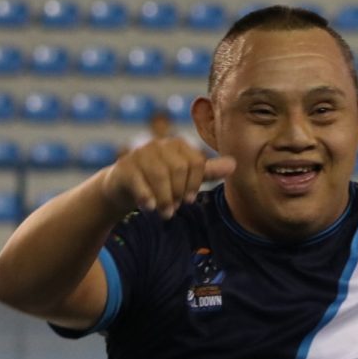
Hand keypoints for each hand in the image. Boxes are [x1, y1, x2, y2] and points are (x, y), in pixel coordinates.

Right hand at [101, 138, 234, 218]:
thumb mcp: (184, 177)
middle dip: (179, 192)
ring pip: (159, 175)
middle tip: (175, 209)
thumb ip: (207, 171)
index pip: (196, 162)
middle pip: (178, 168)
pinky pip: (138, 181)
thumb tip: (234, 164)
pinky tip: (149, 208)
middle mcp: (159, 145)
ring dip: (165, 198)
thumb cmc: (159, 182)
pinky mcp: (124, 167)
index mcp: (177, 145)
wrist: (122, 187)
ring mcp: (139, 154)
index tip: (189, 200)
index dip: (194, 184)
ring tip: (165, 213)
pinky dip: (146, 196)